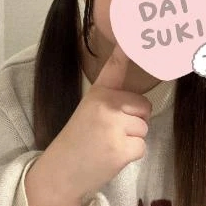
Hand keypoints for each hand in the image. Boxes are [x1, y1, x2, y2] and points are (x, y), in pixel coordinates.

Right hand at [40, 44, 152, 199]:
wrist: (61, 170)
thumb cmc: (78, 139)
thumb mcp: (90, 109)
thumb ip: (112, 96)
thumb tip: (138, 90)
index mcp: (98, 92)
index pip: (116, 67)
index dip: (128, 48)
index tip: (135, 35)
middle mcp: (106, 104)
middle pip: (144, 106)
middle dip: (134, 121)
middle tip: (110, 132)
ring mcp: (114, 126)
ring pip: (144, 127)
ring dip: (132, 139)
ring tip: (109, 144)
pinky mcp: (121, 148)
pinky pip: (142, 147)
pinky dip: (130, 155)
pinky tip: (111, 156)